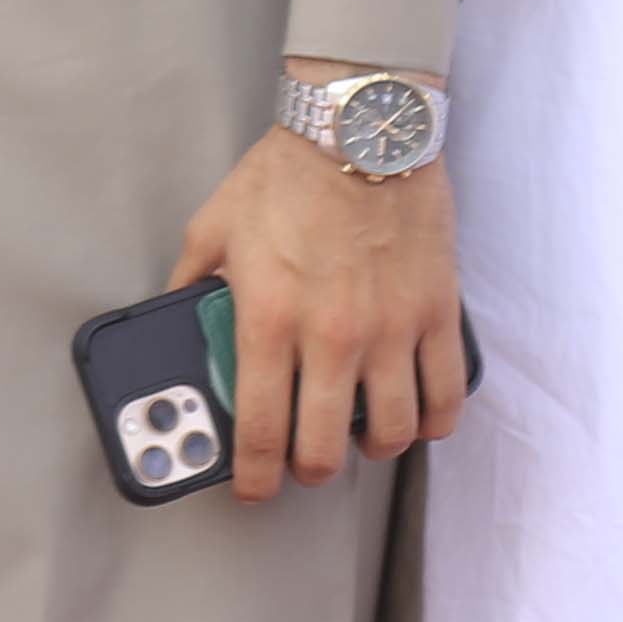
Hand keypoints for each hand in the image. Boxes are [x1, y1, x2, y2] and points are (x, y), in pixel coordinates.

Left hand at [171, 88, 461, 498]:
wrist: (359, 132)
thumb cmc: (284, 177)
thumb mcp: (212, 226)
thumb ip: (191, 281)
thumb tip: (175, 314)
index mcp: (269, 319)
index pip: (259, 426)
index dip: (254, 474)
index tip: (252, 488)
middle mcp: (333, 336)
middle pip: (328, 447)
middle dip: (311, 471)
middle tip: (304, 465)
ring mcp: (393, 331)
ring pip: (396, 432)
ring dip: (374, 448)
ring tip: (358, 437)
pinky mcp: (438, 315)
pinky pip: (446, 395)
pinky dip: (433, 421)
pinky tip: (415, 417)